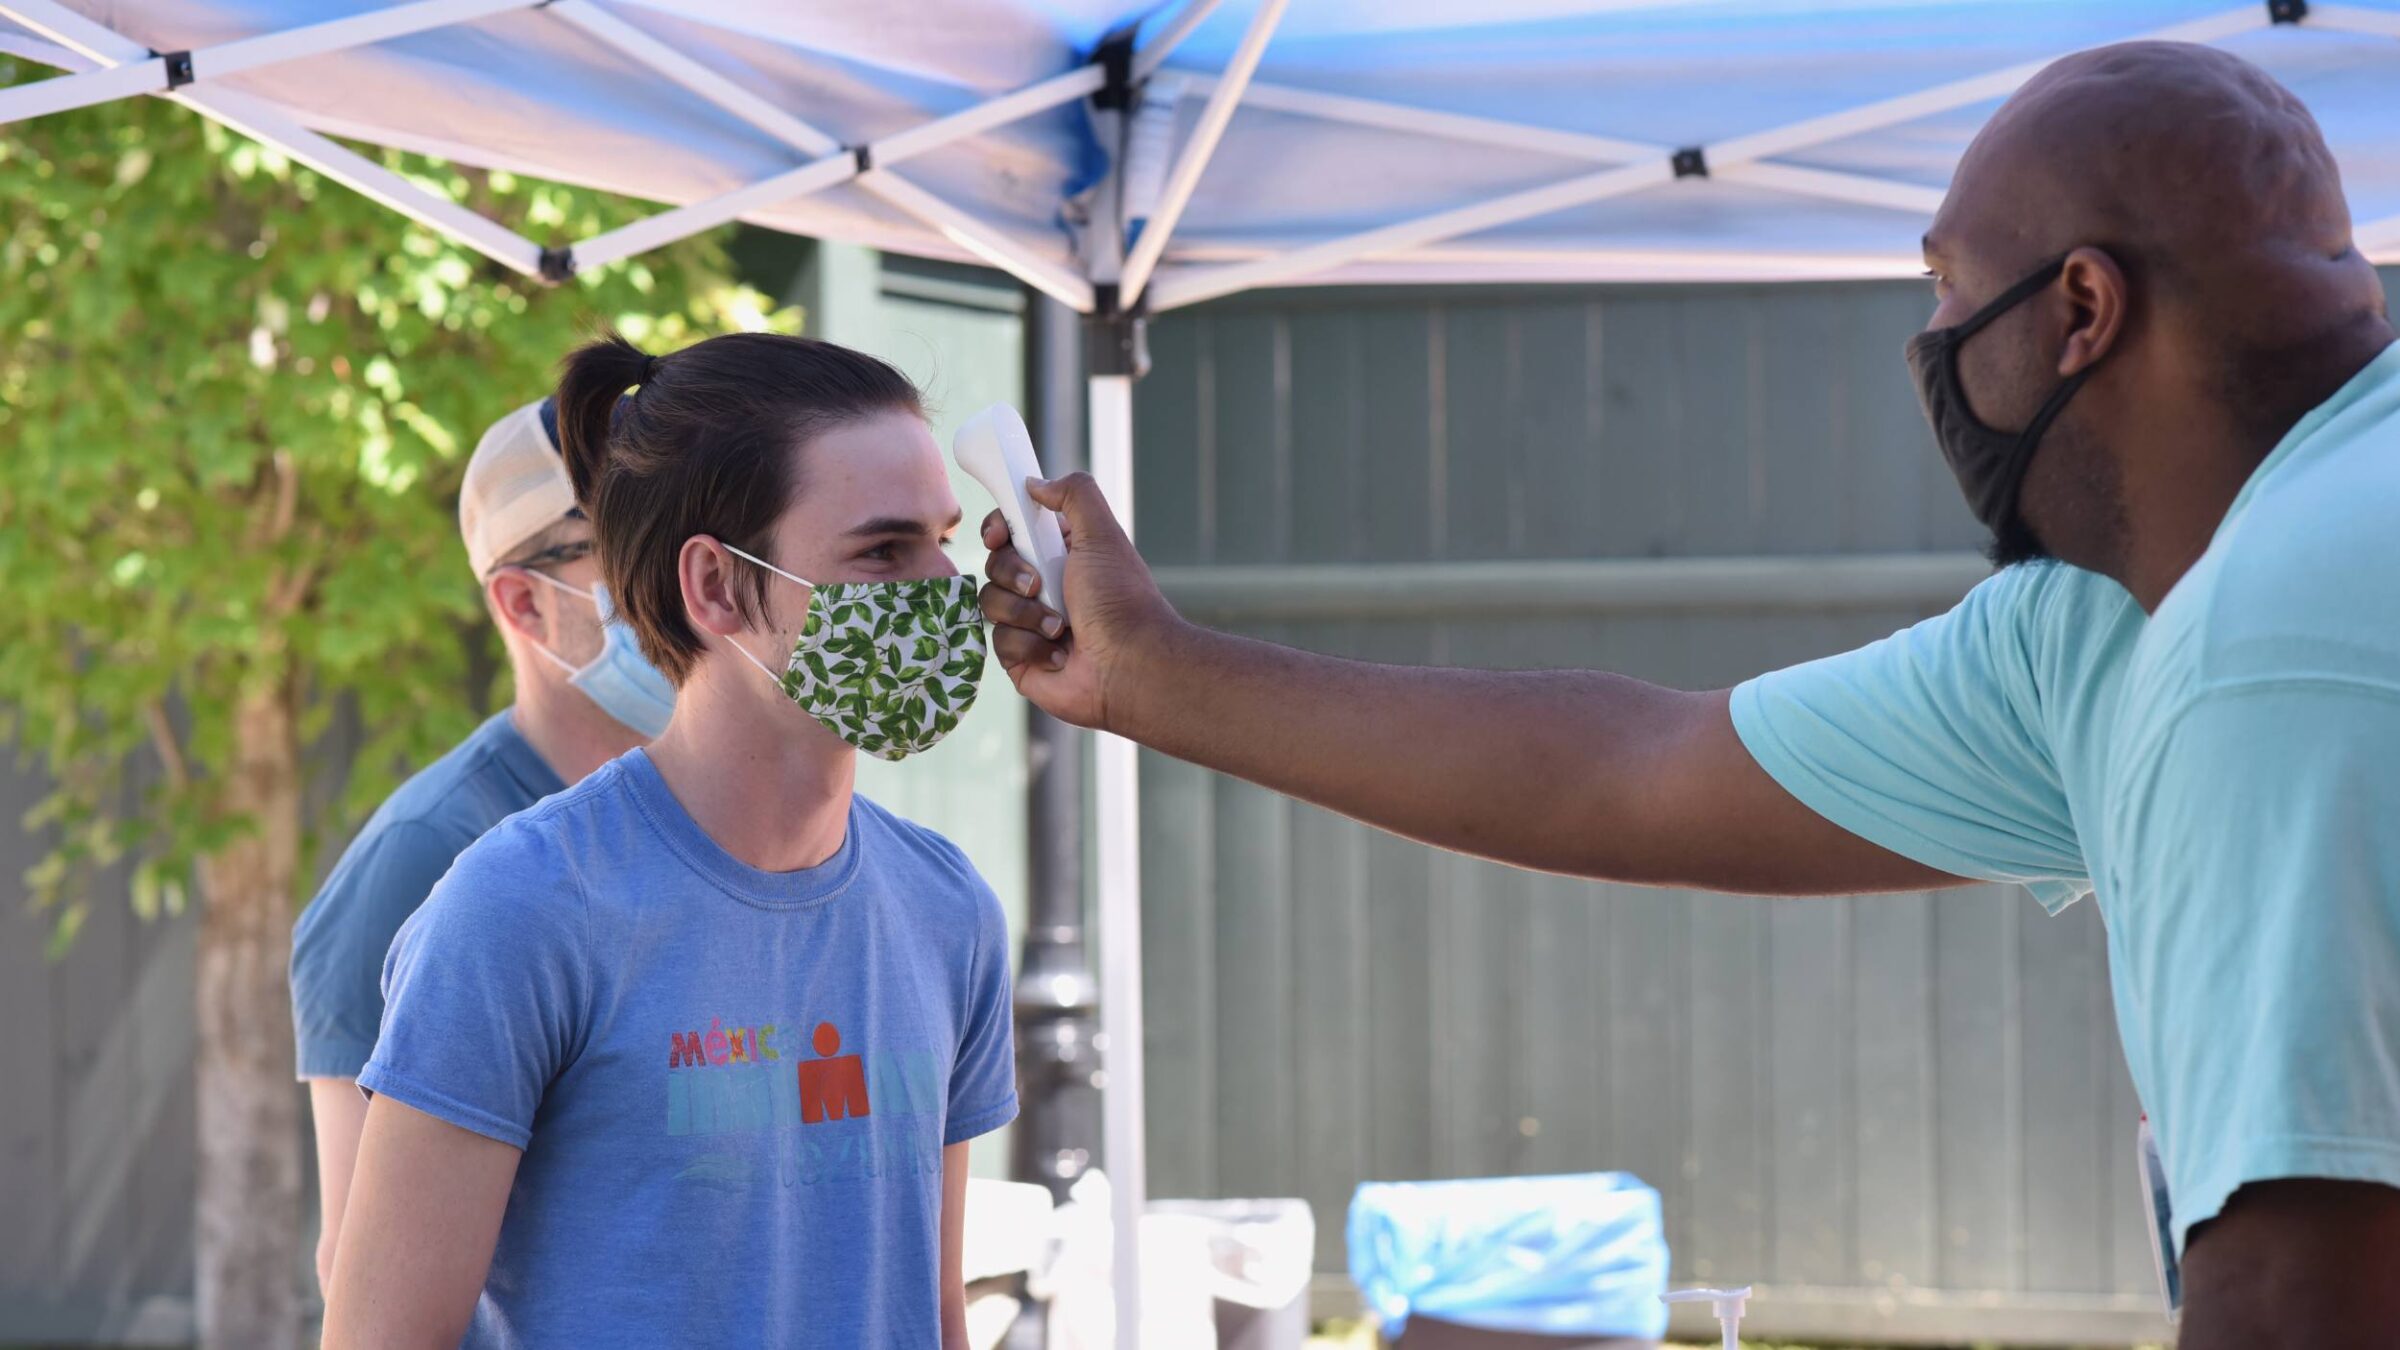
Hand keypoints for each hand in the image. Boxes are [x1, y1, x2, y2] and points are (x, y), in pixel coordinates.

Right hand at [977, 473, 1175, 731]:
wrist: (1129, 665)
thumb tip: (1034, 483)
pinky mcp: (1021, 659)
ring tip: (1059, 626)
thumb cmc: (1120, 600)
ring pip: (991, 603)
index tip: (1000, 534)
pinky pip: (1000, 642)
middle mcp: (1043, 586)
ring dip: (1025, 613)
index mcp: (1060, 554)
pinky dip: (1029, 646)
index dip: (998, 530)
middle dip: (1013, 573)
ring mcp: (1029, 623)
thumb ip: (1074, 494)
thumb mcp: (1102, 533)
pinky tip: (1059, 654)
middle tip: (1039, 585)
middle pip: (994, 564)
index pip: (1010, 532)